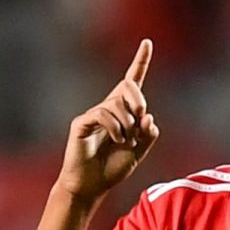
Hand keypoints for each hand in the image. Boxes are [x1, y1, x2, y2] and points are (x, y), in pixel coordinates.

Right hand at [60, 40, 161, 201]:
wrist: (90, 186)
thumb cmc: (111, 169)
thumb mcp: (138, 152)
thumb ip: (147, 134)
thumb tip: (148, 116)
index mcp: (122, 113)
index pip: (131, 82)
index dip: (140, 62)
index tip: (147, 42)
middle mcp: (107, 109)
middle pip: (126, 86)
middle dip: (138, 98)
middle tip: (141, 117)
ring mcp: (93, 115)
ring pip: (116, 103)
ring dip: (128, 122)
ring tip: (126, 141)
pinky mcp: (81, 123)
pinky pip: (102, 114)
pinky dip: (115, 126)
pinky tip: (117, 139)